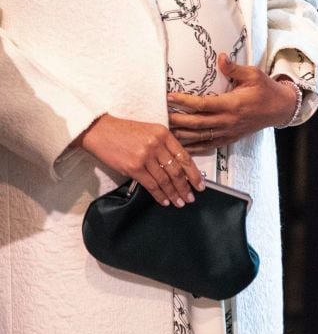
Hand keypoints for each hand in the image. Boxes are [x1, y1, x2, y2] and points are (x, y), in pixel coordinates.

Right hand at [71, 113, 205, 206]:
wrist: (100, 131)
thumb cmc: (123, 132)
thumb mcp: (149, 131)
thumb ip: (163, 145)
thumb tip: (177, 166)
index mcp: (163, 134)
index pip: (184, 156)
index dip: (193, 173)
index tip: (199, 184)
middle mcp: (157, 144)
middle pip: (177, 170)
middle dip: (185, 187)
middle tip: (190, 197)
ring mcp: (145, 156)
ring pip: (165, 180)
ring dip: (174, 193)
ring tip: (179, 202)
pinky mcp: (134, 167)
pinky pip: (151, 185)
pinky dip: (159, 195)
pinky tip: (164, 200)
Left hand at [167, 53, 298, 146]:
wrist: (279, 109)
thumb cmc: (265, 89)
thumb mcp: (253, 74)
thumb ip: (234, 68)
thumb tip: (220, 57)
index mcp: (232, 104)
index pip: (202, 104)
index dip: (184, 101)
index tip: (169, 96)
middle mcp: (228, 121)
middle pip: (196, 123)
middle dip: (177, 120)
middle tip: (160, 114)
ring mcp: (228, 132)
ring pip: (200, 137)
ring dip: (181, 135)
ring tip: (165, 132)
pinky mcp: (229, 139)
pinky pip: (208, 146)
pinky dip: (193, 147)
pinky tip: (181, 146)